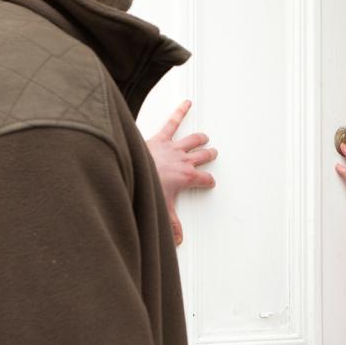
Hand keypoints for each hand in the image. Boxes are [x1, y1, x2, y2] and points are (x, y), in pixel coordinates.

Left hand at [146, 100, 217, 244]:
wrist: (133, 168)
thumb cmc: (147, 186)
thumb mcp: (162, 209)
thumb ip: (171, 225)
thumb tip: (178, 241)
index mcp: (187, 177)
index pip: (206, 180)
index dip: (209, 182)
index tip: (210, 183)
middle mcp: (184, 161)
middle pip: (203, 156)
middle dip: (209, 155)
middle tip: (212, 153)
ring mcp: (174, 148)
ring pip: (193, 140)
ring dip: (200, 138)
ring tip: (204, 137)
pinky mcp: (161, 137)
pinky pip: (173, 122)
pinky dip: (180, 111)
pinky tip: (186, 103)